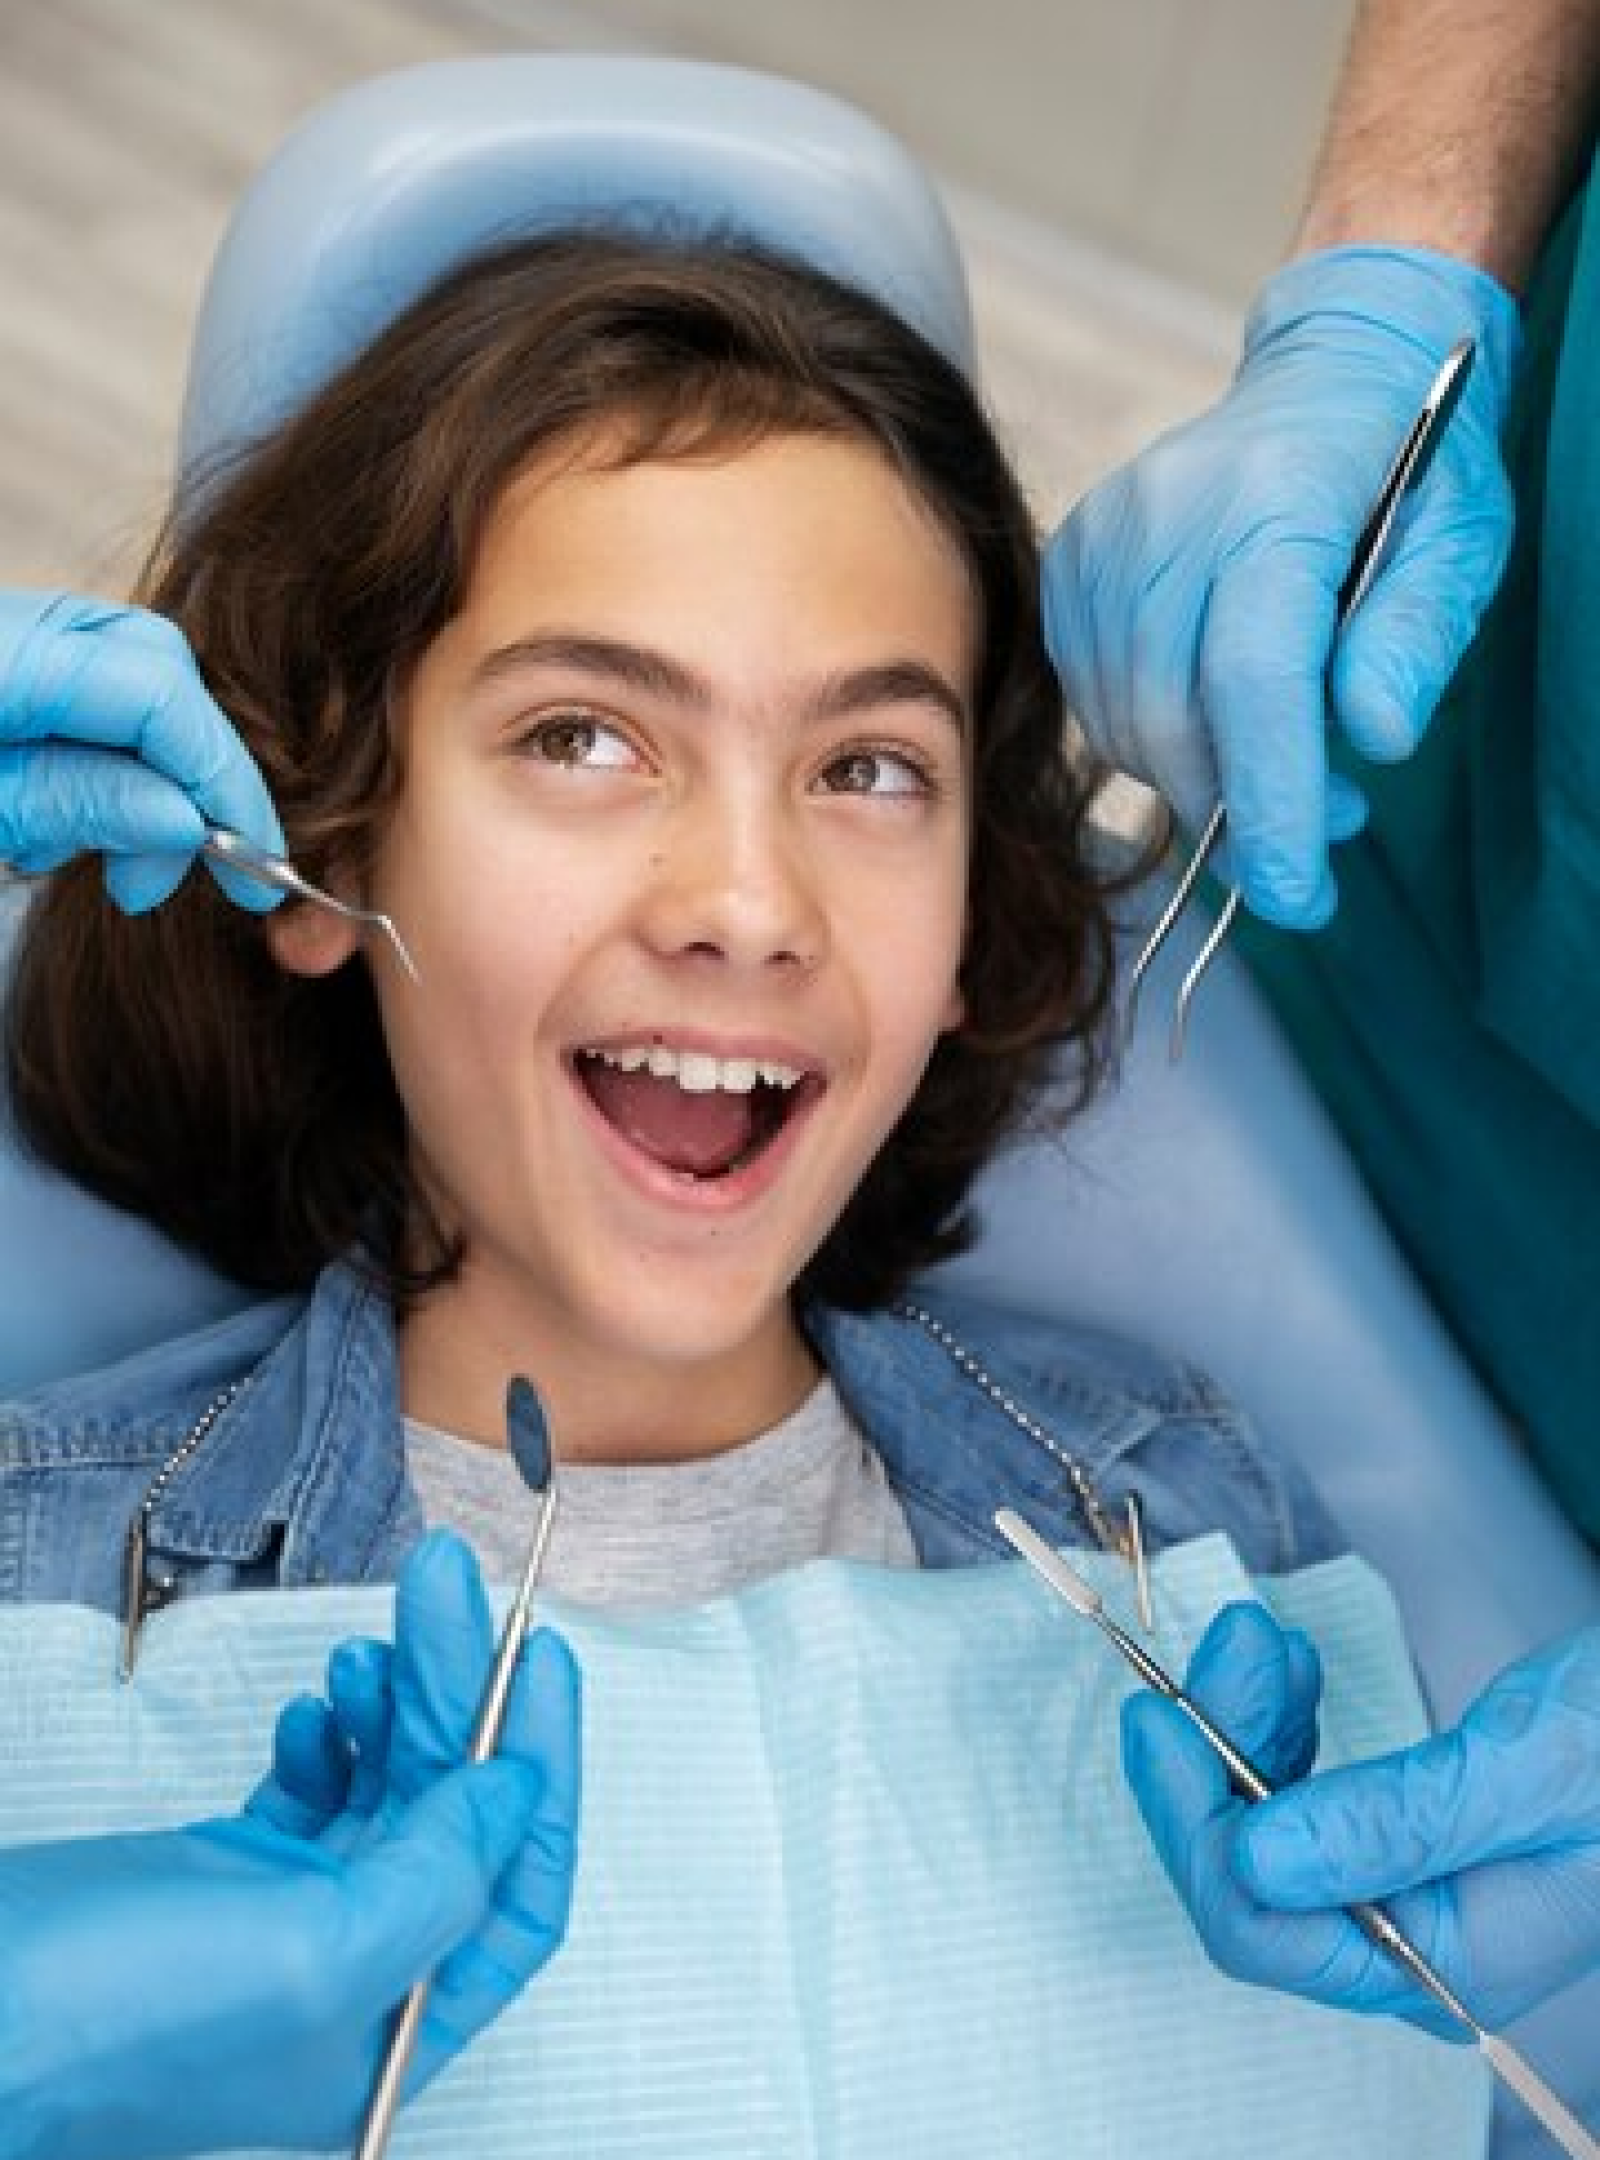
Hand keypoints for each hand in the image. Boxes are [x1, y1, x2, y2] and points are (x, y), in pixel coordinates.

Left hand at [0, 589, 283, 911]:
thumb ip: (75, 803)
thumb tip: (189, 818)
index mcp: (5, 653)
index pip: (159, 692)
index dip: (222, 778)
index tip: (256, 861)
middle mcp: (15, 625)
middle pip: (159, 664)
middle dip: (195, 771)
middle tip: (177, 875)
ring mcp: (14, 637)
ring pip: (132, 676)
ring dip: (154, 775)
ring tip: (118, 869)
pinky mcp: (12, 666)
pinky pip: (86, 691)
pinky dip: (108, 759)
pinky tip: (76, 824)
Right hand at [0, 1531, 581, 2159]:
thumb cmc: (120, 2015)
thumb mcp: (318, 1951)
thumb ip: (443, 1874)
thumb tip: (517, 1791)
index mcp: (397, 2032)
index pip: (518, 1890)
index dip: (541, 1767)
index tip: (539, 1657)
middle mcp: (358, 1982)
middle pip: (449, 1814)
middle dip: (457, 1689)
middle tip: (449, 1582)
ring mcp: (291, 1924)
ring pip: (386, 1788)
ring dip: (395, 1700)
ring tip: (373, 1639)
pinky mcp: (229, 1876)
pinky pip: (317, 1789)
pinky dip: (329, 1735)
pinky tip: (317, 1705)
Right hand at [1043, 246, 1521, 926]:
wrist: (1331, 370)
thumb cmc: (1409, 468)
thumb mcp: (1459, 543)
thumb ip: (1414, 638)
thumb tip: (1370, 739)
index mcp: (1278, 499)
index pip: (1253, 676)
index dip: (1269, 800)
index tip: (1294, 893)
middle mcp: (1170, 515)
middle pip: (1174, 716)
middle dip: (1240, 808)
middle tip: (1316, 834)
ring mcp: (1106, 536)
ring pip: (1125, 722)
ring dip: (1199, 779)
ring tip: (1276, 762)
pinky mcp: (1073, 561)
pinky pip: (1093, 697)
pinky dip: (1153, 737)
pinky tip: (1212, 714)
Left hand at [1122, 1604, 1599, 2036]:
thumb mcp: (1523, 1772)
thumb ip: (1393, 1822)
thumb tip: (1257, 1858)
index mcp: (1448, 1960)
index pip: (1260, 1930)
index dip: (1192, 1822)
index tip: (1158, 1716)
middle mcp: (1414, 1946)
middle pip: (1248, 1875)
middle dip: (1217, 1752)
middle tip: (1229, 1641)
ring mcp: (1405, 1893)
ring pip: (1266, 1825)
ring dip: (1246, 1723)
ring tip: (1265, 1635)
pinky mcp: (1403, 1839)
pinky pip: (1302, 1795)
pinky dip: (1281, 1724)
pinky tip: (1290, 1667)